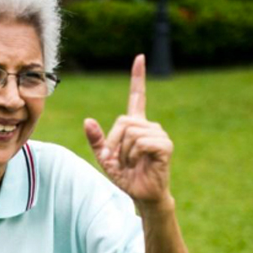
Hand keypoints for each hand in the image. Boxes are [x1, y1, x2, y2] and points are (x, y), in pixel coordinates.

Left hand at [83, 54, 173, 206]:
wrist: (142, 195)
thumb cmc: (126, 176)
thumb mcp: (105, 158)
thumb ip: (96, 140)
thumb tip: (88, 121)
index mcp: (136, 125)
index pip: (137, 96)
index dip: (137, 77)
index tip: (139, 58)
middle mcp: (150, 126)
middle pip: (123, 121)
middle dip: (114, 142)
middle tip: (119, 160)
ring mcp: (159, 134)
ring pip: (131, 132)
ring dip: (124, 152)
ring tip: (132, 163)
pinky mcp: (165, 145)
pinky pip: (140, 142)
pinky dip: (133, 155)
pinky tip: (139, 163)